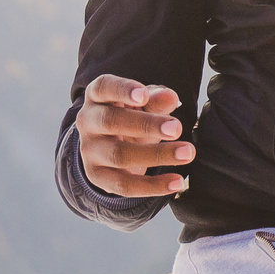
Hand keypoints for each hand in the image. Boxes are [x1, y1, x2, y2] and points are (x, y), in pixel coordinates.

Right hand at [76, 73, 193, 197]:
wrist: (112, 144)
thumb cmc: (132, 114)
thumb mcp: (144, 103)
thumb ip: (157, 99)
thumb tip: (171, 97)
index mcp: (97, 96)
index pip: (103, 87)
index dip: (122, 90)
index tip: (144, 95)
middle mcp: (88, 121)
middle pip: (110, 121)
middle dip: (145, 125)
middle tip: (177, 128)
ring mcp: (89, 151)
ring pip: (119, 155)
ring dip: (156, 155)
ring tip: (187, 152)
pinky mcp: (97, 176)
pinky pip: (124, 184)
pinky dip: (152, 186)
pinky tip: (176, 182)